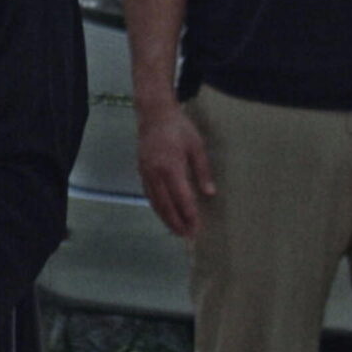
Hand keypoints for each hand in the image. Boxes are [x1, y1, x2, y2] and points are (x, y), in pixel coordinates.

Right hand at [136, 105, 215, 238]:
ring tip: (177, 231)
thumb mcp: (197, 147)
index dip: (189, 215)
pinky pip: (149, 195)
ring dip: (166, 218)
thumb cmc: (179, 129)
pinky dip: (157, 208)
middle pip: (165, 205)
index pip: (181, 197)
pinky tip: (165, 214)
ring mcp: (146, 173)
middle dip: (176, 222)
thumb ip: (202, 171)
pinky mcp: (141, 171)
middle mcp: (155, 173)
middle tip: (187, 236)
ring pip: (155, 202)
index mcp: (170, 166)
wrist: (154, 114)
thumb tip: (210, 193)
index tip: (197, 228)